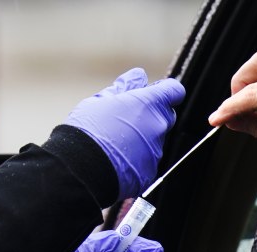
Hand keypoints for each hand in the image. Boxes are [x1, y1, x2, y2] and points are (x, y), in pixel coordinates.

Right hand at [66, 68, 185, 199]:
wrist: (81, 168)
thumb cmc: (89, 130)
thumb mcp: (102, 100)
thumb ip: (125, 87)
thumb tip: (139, 75)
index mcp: (149, 104)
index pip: (175, 91)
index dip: (166, 90)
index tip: (153, 93)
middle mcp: (158, 126)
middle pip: (165, 116)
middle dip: (151, 115)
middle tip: (125, 119)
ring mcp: (156, 151)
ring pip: (155, 140)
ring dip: (142, 139)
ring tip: (115, 143)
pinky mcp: (150, 171)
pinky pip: (147, 161)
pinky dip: (137, 160)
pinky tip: (117, 160)